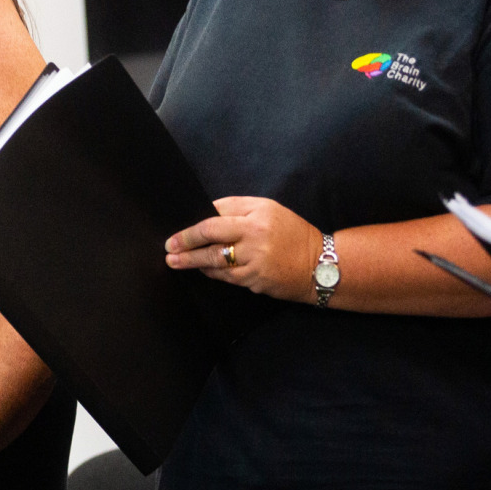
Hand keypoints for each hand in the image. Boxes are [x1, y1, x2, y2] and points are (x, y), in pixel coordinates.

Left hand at [165, 196, 322, 302]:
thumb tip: (208, 211)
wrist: (321, 266)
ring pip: (214, 259)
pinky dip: (212, 272)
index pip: (217, 213)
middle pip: (210, 233)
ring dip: (192, 261)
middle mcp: (255, 234)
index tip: (179, 229)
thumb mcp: (271, 211)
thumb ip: (240, 209)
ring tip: (175, 261)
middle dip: (186, 240)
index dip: (195, 222)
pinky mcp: (255, 280)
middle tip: (169, 246)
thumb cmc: (293, 234)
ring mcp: (255, 259)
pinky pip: (226, 276)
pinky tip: (202, 270)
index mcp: (258, 213)